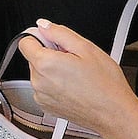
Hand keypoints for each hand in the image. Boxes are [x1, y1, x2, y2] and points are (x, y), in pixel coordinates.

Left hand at [16, 20, 137, 136]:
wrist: (113, 113)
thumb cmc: (105, 84)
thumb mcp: (86, 48)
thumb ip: (60, 33)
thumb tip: (44, 25)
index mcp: (45, 64)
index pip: (25, 42)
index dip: (40, 38)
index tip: (53, 40)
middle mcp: (38, 81)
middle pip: (33, 57)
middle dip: (50, 54)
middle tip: (73, 60)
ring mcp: (40, 96)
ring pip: (39, 73)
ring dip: (53, 70)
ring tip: (76, 75)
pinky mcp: (45, 106)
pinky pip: (44, 88)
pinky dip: (54, 85)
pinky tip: (73, 86)